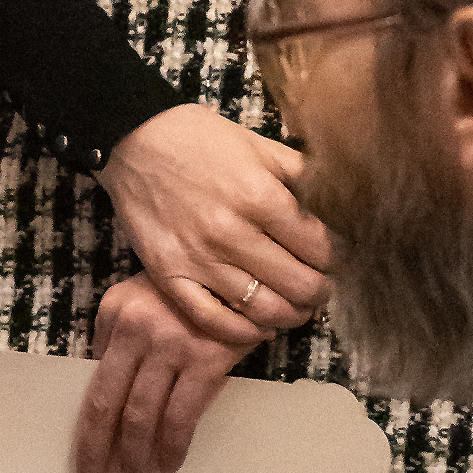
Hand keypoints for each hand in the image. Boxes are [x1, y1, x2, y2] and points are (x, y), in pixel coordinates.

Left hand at [75, 276, 258, 472]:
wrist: (251, 272)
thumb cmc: (198, 291)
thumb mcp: (144, 298)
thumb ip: (119, 336)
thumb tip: (108, 390)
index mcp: (117, 316)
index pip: (92, 386)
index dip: (83, 433)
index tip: (82, 467)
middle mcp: (137, 330)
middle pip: (105, 406)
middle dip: (95, 456)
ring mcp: (171, 346)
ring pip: (140, 417)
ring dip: (134, 460)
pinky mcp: (206, 359)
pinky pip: (181, 414)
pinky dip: (172, 445)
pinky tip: (169, 465)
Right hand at [96, 104, 330, 344]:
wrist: (134, 140)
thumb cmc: (200, 140)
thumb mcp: (258, 145)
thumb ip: (300, 174)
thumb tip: (338, 204)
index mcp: (260, 196)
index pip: (319, 247)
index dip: (336, 259)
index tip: (336, 260)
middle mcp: (232, 233)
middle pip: (298, 284)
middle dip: (320, 291)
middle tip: (323, 288)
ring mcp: (199, 259)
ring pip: (262, 308)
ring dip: (291, 315)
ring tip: (298, 309)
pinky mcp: (169, 275)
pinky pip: (212, 319)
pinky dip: (243, 332)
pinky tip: (260, 327)